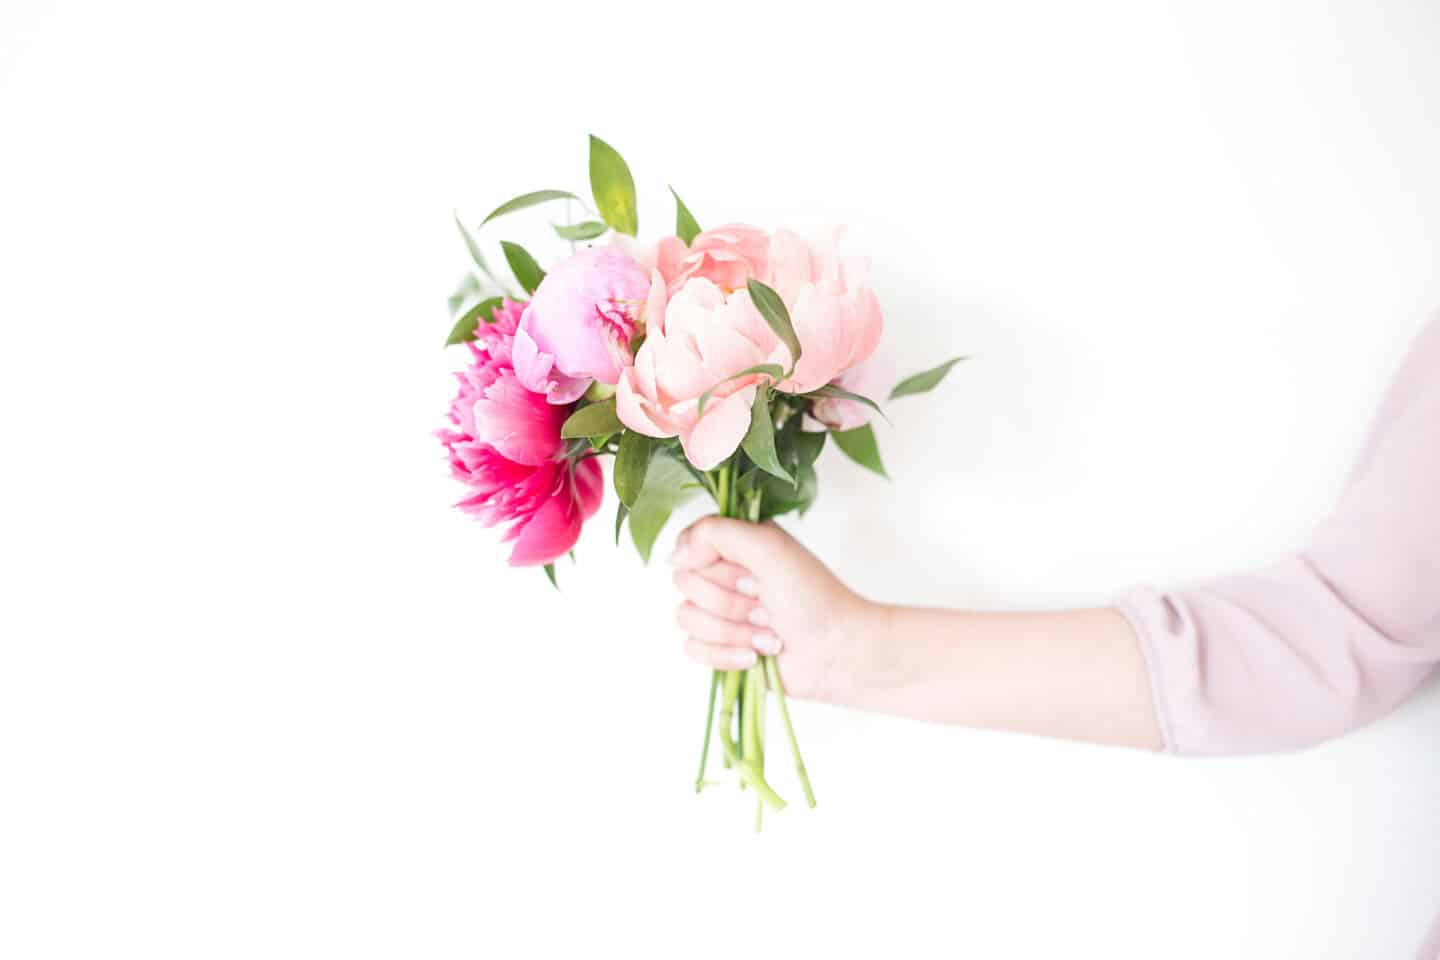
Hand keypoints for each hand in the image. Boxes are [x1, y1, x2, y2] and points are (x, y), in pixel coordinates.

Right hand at [668, 516, 878, 702]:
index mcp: (736, 544)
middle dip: (729, 600)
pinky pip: (692, 649)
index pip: (689, 545)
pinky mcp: (720, 647)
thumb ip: (714, 532)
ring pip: (687, 618)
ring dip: (734, 630)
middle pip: (685, 583)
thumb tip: (675, 556)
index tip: (748, 572)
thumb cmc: (812, 596)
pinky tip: (756, 656)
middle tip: (766, 603)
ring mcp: (721, 613)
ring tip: (768, 630)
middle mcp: (725, 574)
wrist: (835, 652)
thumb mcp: (768, 546)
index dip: (712, 563)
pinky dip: (727, 655)